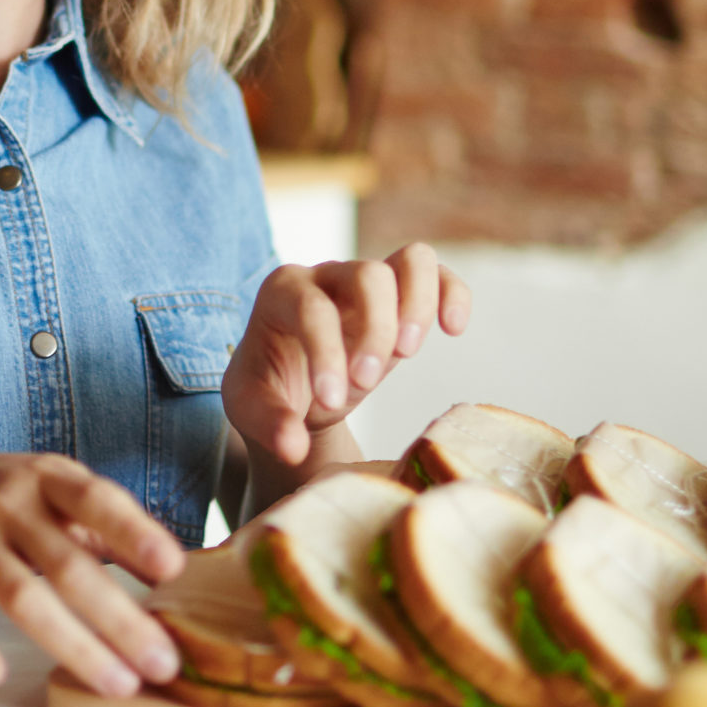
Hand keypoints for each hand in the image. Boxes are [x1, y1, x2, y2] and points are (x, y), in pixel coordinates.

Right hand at [0, 450, 185, 698]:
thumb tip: (172, 568)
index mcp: (46, 480)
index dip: (133, 532)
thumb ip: (108, 526)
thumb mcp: (53, 490)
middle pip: (67, 566)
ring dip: (72, 643)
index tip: (173, 568)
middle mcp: (8, 507)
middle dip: (119, 619)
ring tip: (116, 684)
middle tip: (162, 664)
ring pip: (21, 596)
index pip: (95, 501)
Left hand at [223, 244, 471, 465]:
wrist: (290, 384)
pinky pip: (434, 274)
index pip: (312, 308)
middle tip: (366, 382)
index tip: (330, 400)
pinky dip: (451, 293)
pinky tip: (453, 329)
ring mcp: (367, 280)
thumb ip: (270, 424)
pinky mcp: (399, 295)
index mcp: (281, 292)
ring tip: (408, 352)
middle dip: (375, 330)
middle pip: (367, 274)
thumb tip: (293, 447)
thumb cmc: (270, 387)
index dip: (326, 352)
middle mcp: (327, 275)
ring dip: (418, 305)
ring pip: (410, 260)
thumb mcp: (252, 408)